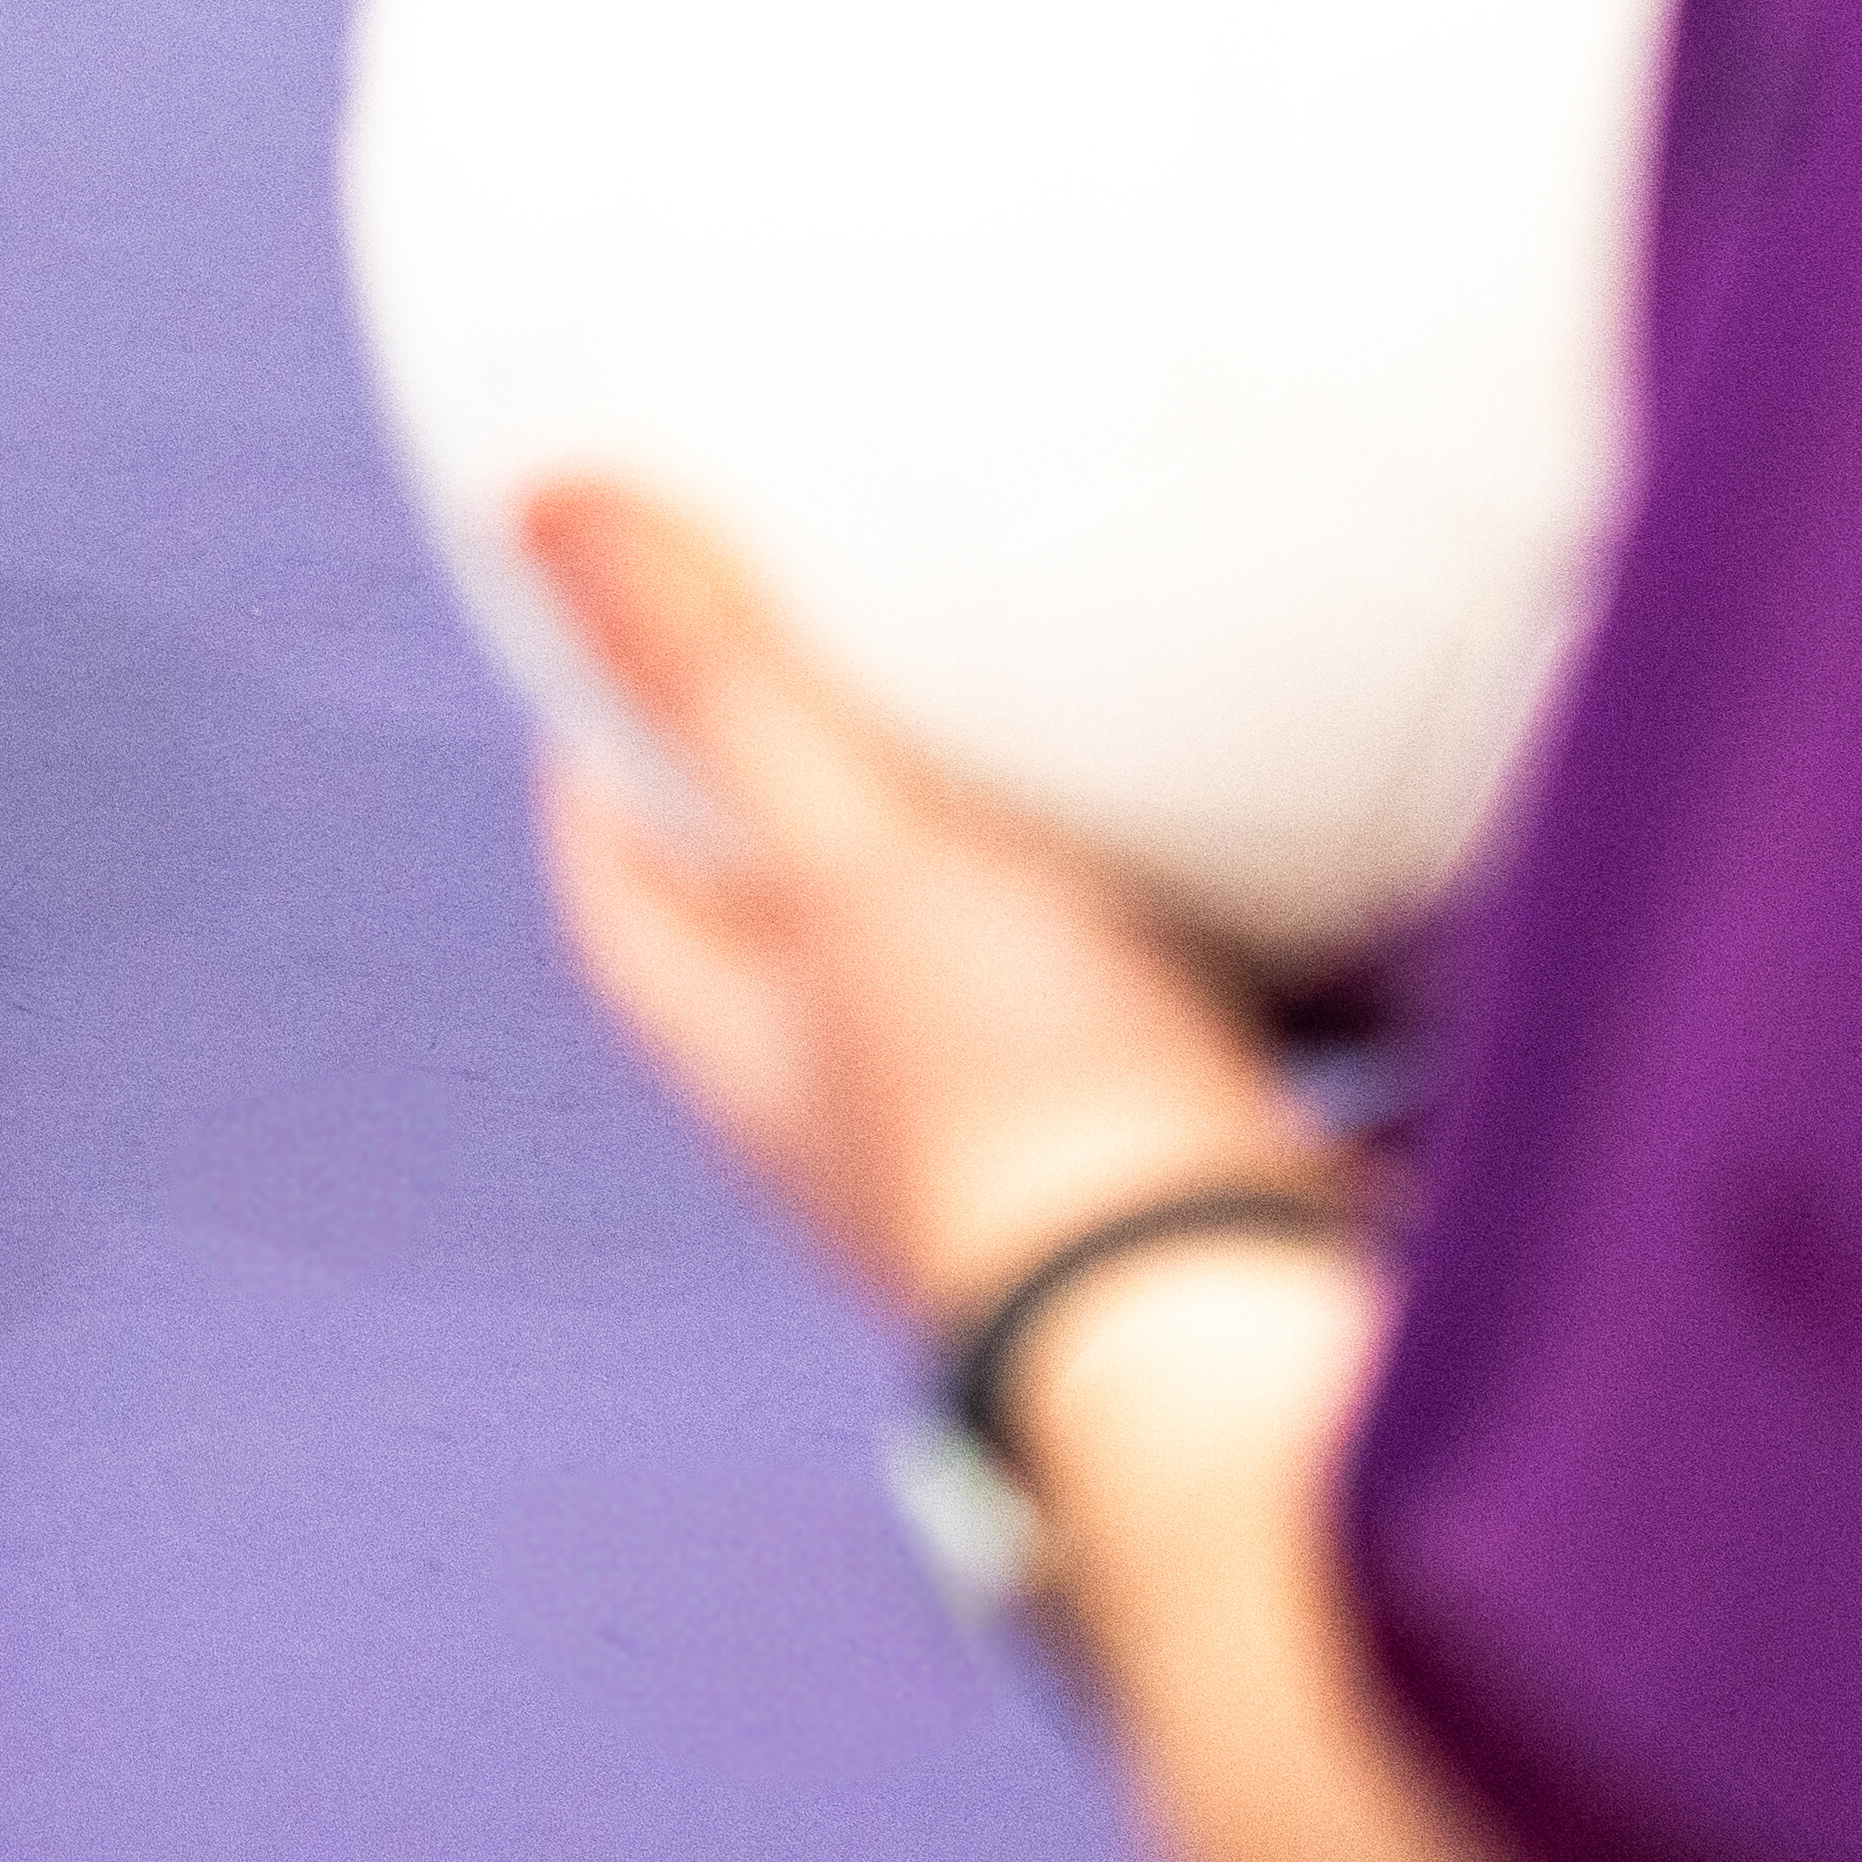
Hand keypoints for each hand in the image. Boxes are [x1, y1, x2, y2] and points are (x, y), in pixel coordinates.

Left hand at [521, 476, 1330, 1324]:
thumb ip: (726, 687)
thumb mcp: (860, 857)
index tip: (631, 629)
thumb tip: (544, 508)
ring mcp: (1031, 1170)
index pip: (616, 886)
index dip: (602, 758)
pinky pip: (1192, 1036)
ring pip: (999, 989)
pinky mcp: (1184, 1193)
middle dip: (822, 815)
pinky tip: (1318, 882)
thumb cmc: (1024, 1114)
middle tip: (874, 665)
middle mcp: (869, 1127)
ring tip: (1104, 743)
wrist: (1244, 1354)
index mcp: (748, 1054)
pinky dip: (1239, 953)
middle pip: (799, 943)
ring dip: (1037, 881)